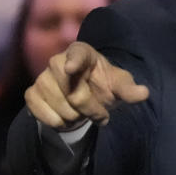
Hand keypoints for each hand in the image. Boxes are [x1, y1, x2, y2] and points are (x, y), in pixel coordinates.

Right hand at [24, 41, 149, 128]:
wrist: (84, 95)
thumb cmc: (103, 84)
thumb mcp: (120, 85)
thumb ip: (129, 89)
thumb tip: (143, 93)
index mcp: (82, 52)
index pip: (77, 54)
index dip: (74, 61)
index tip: (72, 69)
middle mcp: (57, 61)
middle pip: (73, 93)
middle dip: (90, 109)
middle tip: (101, 113)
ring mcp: (42, 77)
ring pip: (60, 108)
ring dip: (76, 118)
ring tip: (83, 114)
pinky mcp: (32, 93)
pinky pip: (42, 113)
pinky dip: (57, 122)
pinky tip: (66, 119)